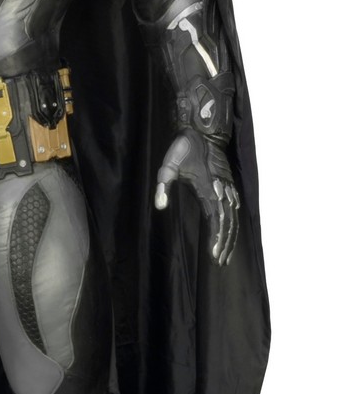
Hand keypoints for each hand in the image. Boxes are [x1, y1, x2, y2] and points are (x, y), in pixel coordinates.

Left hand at [154, 128, 239, 265]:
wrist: (202, 131)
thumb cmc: (183, 149)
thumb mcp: (168, 166)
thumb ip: (163, 187)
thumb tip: (159, 207)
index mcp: (208, 190)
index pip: (216, 221)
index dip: (217, 239)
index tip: (214, 256)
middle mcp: (221, 192)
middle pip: (228, 224)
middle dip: (226, 244)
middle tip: (221, 262)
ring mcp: (227, 188)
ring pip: (233, 217)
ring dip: (231, 236)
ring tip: (227, 254)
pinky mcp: (228, 183)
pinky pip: (234, 207)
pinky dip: (235, 222)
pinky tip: (233, 230)